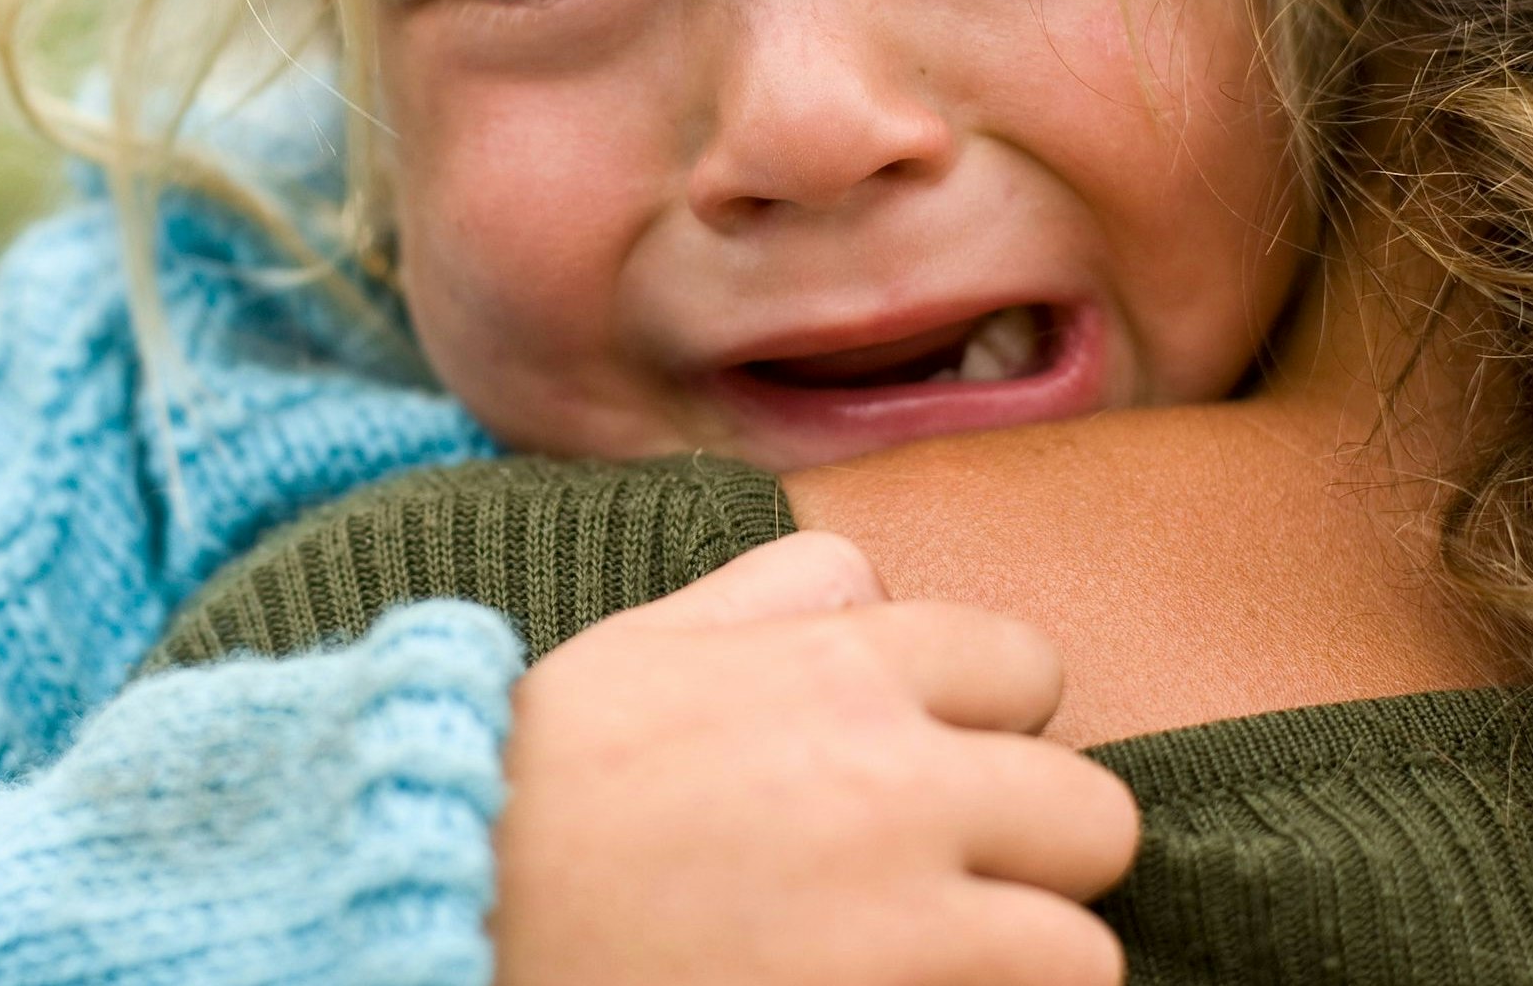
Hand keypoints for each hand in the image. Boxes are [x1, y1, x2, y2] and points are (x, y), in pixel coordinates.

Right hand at [490, 530, 1136, 985]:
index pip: (1026, 667)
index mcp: (840, 667)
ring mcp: (901, 922)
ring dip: (1021, 965)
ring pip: (1082, 948)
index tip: (937, 775)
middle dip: (1034, 855)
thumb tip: (870, 584)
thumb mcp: (642, 647)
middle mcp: (896, 783)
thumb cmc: (527, 789)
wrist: (441, 916)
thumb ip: (772, 596)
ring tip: (935, 969)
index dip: (990, 728)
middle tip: (954, 889)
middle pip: (1091, 811)